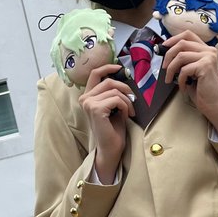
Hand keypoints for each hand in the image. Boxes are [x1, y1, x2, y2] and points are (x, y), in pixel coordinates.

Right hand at [78, 63, 133, 181]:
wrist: (111, 149)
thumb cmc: (113, 130)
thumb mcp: (113, 107)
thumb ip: (113, 93)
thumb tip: (124, 77)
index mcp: (87, 97)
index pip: (95, 74)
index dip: (108, 67)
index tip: (120, 68)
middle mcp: (84, 98)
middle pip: (108, 81)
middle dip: (125, 89)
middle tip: (133, 101)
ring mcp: (88, 103)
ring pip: (114, 90)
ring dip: (127, 100)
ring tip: (130, 112)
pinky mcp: (96, 109)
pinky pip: (116, 99)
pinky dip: (125, 106)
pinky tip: (127, 116)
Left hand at [161, 30, 217, 134]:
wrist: (212, 104)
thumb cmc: (201, 89)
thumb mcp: (191, 69)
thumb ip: (184, 58)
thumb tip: (166, 51)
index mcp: (207, 49)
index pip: (188, 35)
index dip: (174, 38)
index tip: (164, 46)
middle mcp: (210, 51)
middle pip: (182, 43)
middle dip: (168, 55)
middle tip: (164, 67)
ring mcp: (209, 57)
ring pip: (181, 56)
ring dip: (171, 69)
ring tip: (170, 79)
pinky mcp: (205, 66)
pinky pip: (184, 69)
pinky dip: (180, 80)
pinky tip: (183, 87)